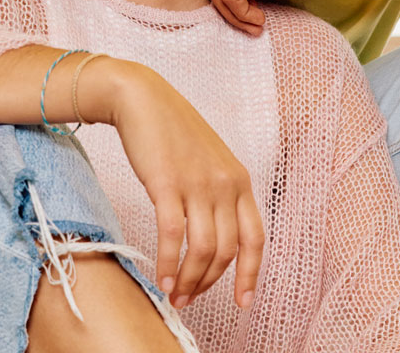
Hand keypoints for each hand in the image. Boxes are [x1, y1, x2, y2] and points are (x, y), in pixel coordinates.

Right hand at [105, 62, 263, 310]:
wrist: (143, 98)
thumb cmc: (172, 129)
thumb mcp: (210, 160)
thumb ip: (220, 192)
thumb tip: (217, 237)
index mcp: (239, 179)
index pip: (256, 238)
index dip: (251, 275)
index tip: (244, 302)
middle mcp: (225, 183)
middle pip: (227, 251)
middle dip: (208, 283)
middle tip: (189, 298)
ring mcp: (197, 183)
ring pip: (203, 250)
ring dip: (189, 280)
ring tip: (174, 294)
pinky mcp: (166, 184)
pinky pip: (173, 236)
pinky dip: (168, 264)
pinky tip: (161, 278)